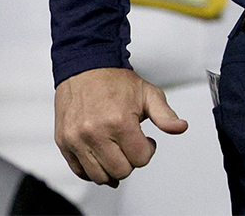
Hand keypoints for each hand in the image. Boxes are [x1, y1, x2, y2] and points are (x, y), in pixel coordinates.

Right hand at [54, 67, 186, 186]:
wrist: (85, 69)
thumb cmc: (116, 82)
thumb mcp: (149, 94)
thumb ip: (165, 115)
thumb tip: (180, 128)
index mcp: (119, 122)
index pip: (140, 159)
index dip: (148, 151)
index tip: (146, 140)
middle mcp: (95, 133)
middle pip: (120, 171)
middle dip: (131, 162)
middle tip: (132, 146)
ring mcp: (76, 140)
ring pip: (99, 176)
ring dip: (112, 169)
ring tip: (117, 151)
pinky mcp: (63, 142)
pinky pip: (79, 171)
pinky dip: (92, 171)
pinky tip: (102, 158)